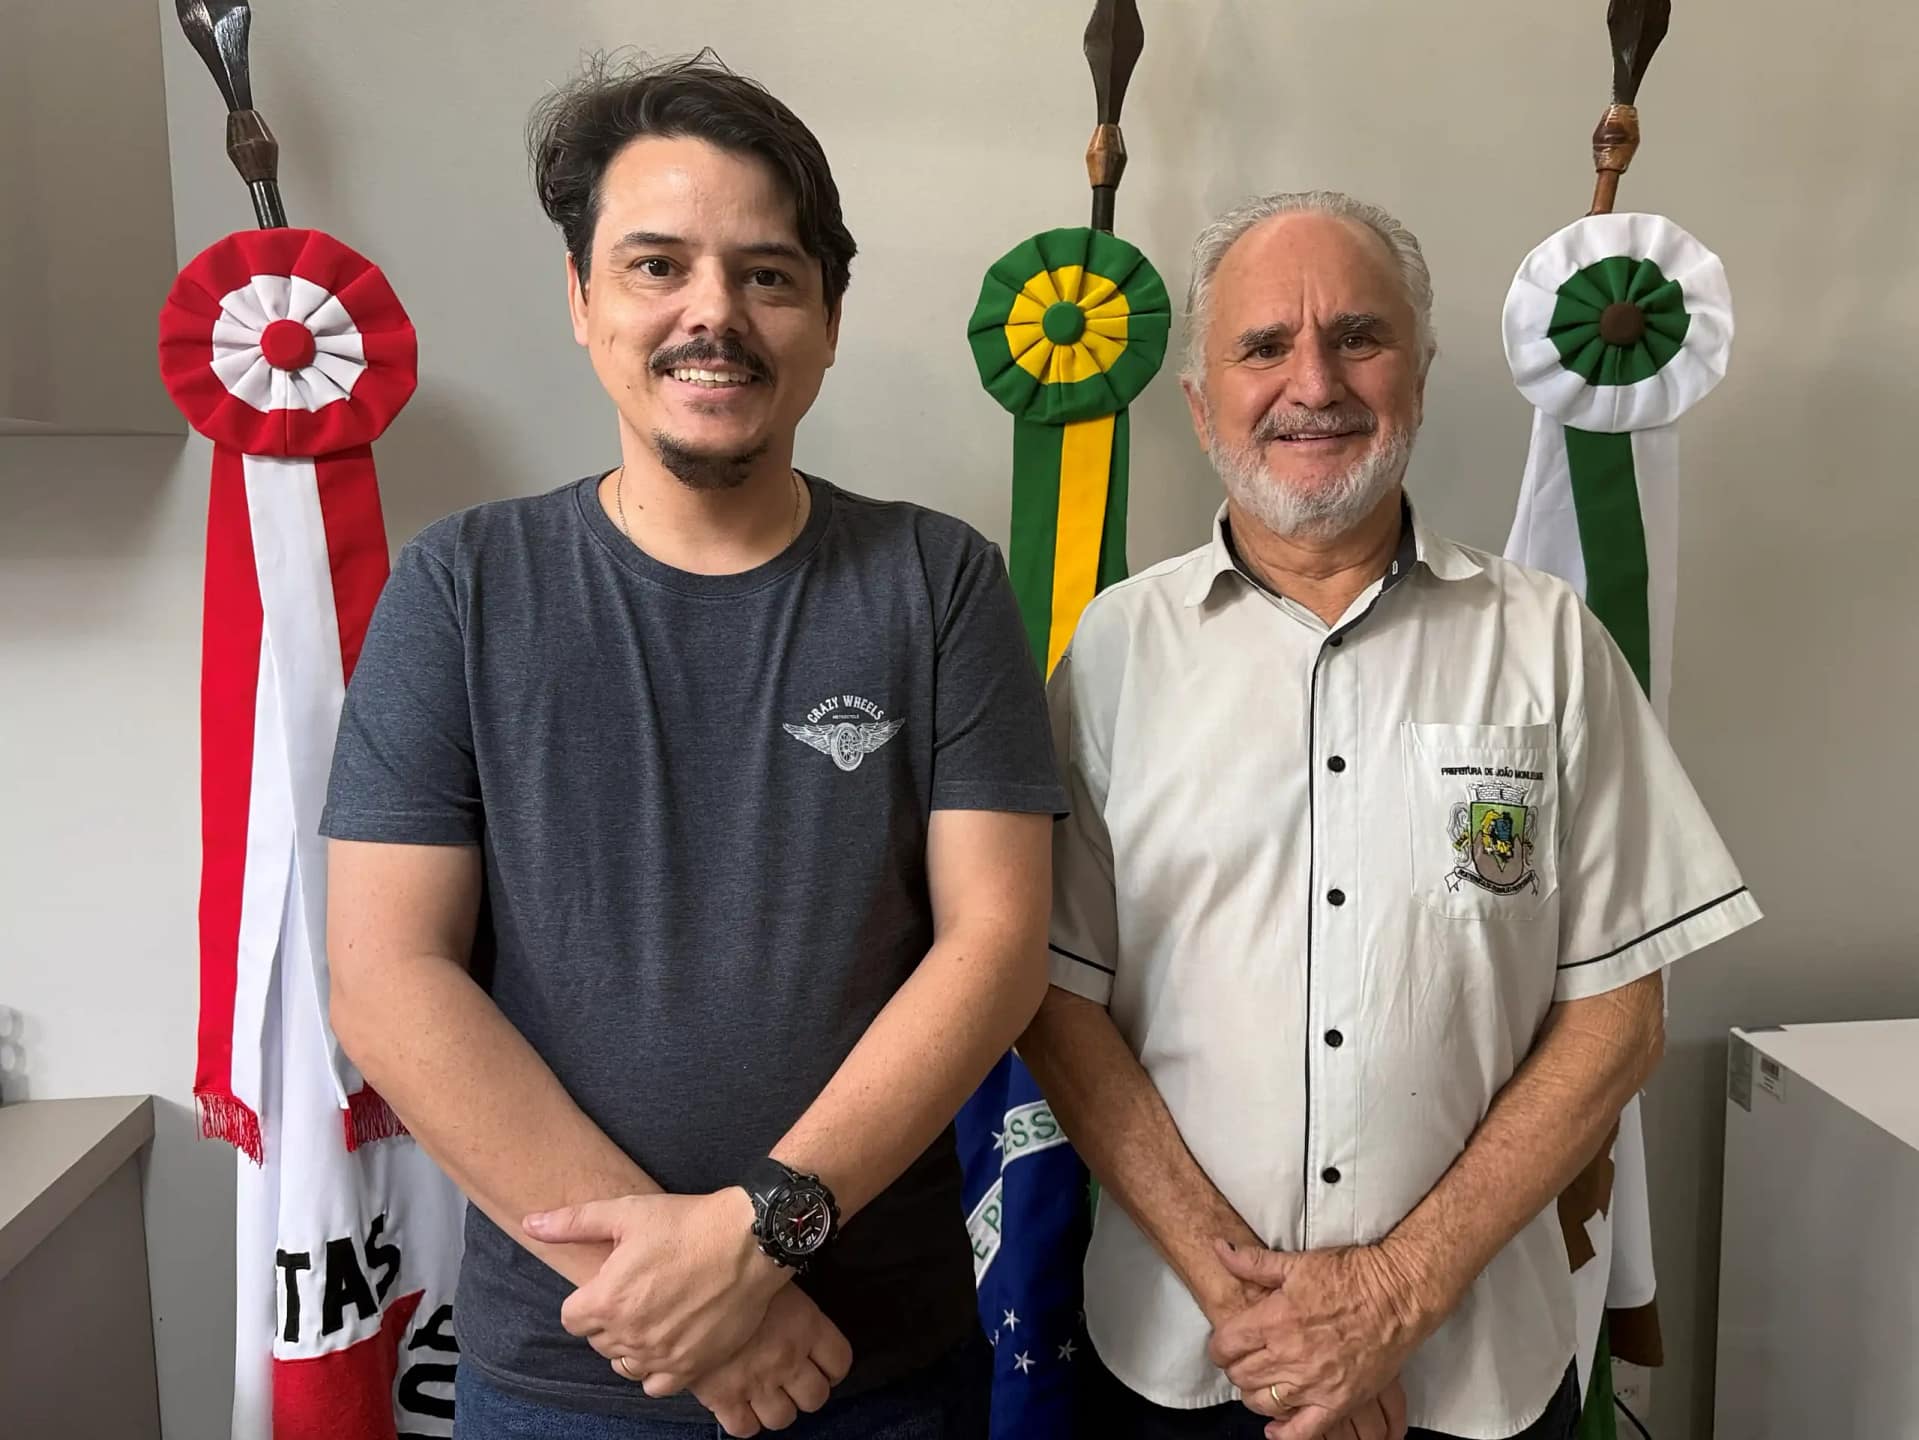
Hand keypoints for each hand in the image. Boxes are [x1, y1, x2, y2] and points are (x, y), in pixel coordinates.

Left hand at [524, 1189, 786, 1394]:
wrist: (749, 1241)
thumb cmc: (687, 1223)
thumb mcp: (626, 1212)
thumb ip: (572, 1223)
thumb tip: (530, 1223)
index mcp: (607, 1300)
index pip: (570, 1319)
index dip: (586, 1300)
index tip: (609, 1283)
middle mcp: (629, 1335)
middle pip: (598, 1342)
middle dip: (608, 1320)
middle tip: (636, 1293)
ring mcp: (661, 1355)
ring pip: (624, 1365)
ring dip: (630, 1345)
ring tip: (652, 1316)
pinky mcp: (691, 1366)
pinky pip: (655, 1385)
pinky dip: (655, 1369)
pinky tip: (667, 1343)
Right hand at [687, 1286, 853, 1436]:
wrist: (692, 1282)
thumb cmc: (737, 1274)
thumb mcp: (776, 1282)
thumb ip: (794, 1310)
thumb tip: (799, 1317)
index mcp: (806, 1326)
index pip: (839, 1362)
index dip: (833, 1368)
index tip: (822, 1367)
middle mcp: (787, 1358)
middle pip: (816, 1397)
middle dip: (807, 1392)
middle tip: (793, 1381)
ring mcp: (756, 1381)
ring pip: (783, 1418)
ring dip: (778, 1409)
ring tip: (767, 1394)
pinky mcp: (723, 1396)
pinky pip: (745, 1428)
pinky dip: (746, 1422)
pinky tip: (741, 1405)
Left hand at [1207, 1241, 1423, 1428]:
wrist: (1398, 1295)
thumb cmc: (1349, 1275)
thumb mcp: (1296, 1262)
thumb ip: (1252, 1262)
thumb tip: (1218, 1247)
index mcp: (1275, 1319)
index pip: (1226, 1345)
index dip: (1219, 1346)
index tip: (1226, 1344)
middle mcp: (1289, 1354)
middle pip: (1241, 1375)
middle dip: (1235, 1368)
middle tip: (1244, 1361)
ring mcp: (1314, 1382)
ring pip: (1263, 1402)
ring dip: (1254, 1394)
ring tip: (1260, 1383)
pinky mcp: (1339, 1402)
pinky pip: (1303, 1431)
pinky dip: (1284, 1434)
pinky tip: (1275, 1428)